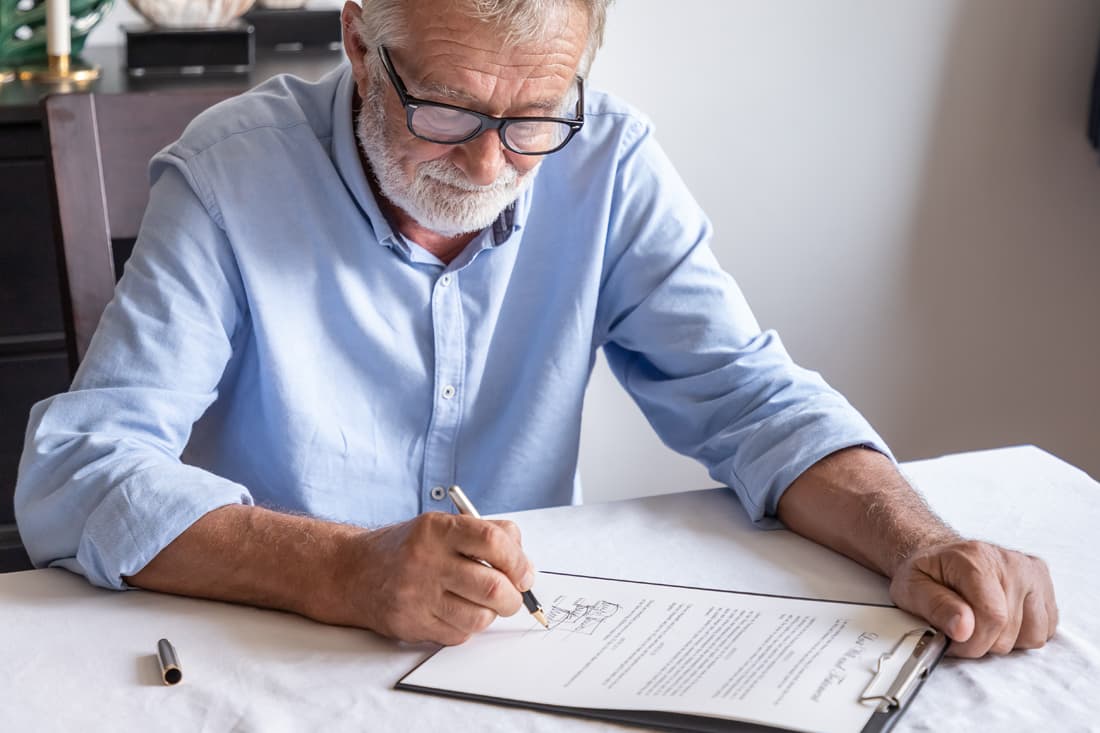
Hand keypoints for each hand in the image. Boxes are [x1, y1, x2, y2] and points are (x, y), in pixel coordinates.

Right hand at [329, 512, 534, 644]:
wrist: (354, 572)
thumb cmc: (409, 548)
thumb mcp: (443, 525)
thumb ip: (487, 534)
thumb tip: (524, 566)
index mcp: (438, 529)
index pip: (494, 541)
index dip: (518, 561)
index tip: (524, 574)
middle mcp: (426, 560)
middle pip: (492, 587)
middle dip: (513, 598)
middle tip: (512, 596)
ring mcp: (417, 595)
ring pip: (479, 617)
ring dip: (491, 615)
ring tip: (482, 604)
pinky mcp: (410, 623)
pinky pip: (459, 635)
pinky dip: (466, 627)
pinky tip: (454, 612)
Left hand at [889, 540, 1056, 656]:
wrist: (941, 554)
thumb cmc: (928, 572)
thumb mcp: (912, 588)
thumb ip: (936, 607)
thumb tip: (964, 628)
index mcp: (976, 559)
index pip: (993, 616)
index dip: (973, 641)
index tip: (953, 640)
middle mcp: (1011, 562)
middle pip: (1010, 631)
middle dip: (983, 642)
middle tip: (962, 629)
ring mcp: (1032, 573)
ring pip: (1032, 635)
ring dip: (1005, 640)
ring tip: (981, 622)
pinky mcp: (1045, 584)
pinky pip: (1045, 630)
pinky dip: (1022, 634)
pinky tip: (1001, 619)